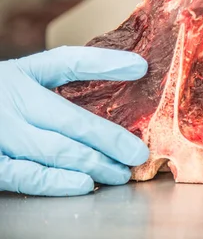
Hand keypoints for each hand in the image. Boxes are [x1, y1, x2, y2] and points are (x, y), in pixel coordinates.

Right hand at [0, 46, 149, 196]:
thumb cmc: (1, 95)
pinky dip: (58, 182)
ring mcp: (0, 134)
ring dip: (93, 163)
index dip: (106, 64)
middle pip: (71, 121)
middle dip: (110, 140)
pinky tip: (84, 184)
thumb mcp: (30, 73)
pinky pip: (27, 177)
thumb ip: (77, 67)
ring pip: (54, 151)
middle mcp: (11, 102)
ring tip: (119, 173)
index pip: (70, 63)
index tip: (142, 68)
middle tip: (137, 154)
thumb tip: (137, 64)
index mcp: (22, 75)